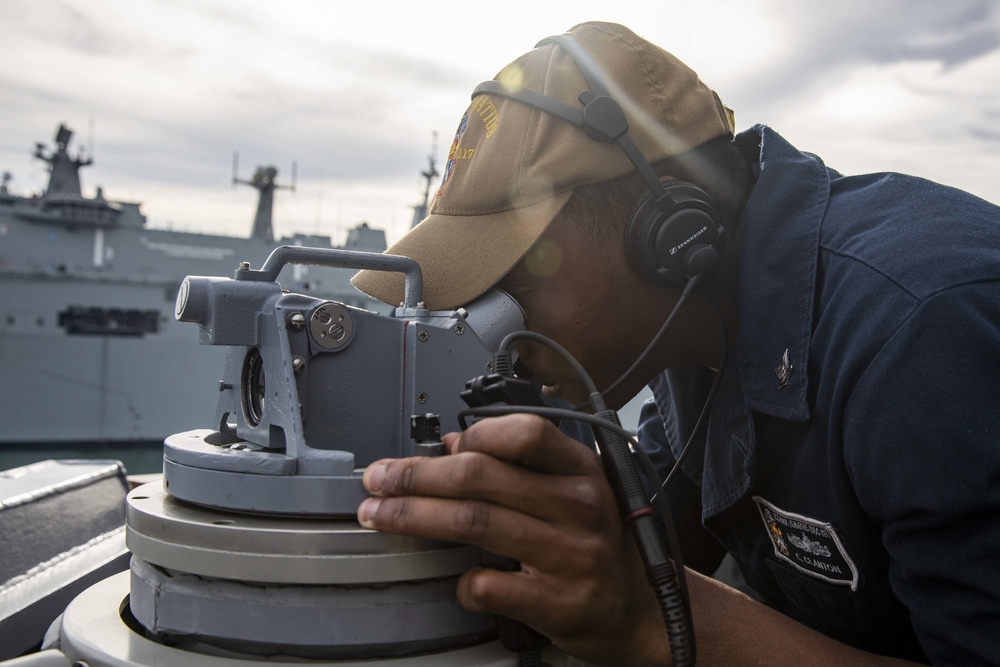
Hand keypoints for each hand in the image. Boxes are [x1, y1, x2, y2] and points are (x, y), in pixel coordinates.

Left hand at [357, 414, 666, 664]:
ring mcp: (569, 554)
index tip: (436, 447)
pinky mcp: (557, 601)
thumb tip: (452, 445)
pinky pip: (488, 585)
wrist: (640, 609)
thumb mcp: (573, 490)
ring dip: (414, 517)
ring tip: (380, 515)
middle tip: (378, 480)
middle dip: (416, 476)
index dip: (471, 435)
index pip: (523, 433)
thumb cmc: (598, 543)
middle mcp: (577, 506)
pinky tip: (455, 581)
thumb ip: (519, 466)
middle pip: (479, 477)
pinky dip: (461, 582)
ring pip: (472, 523)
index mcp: (580, 470)